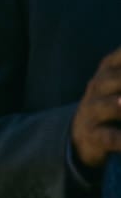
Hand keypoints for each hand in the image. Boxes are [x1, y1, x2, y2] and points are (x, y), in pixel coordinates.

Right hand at [71, 46, 120, 169]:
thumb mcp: (117, 78)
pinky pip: (107, 137)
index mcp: (107, 70)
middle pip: (113, 79)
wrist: (81, 134)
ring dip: (117, 106)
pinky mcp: (92, 136)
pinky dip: (120, 139)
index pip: (119, 58)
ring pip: (108, 106)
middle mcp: (97, 87)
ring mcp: (91, 111)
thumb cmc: (111, 100)